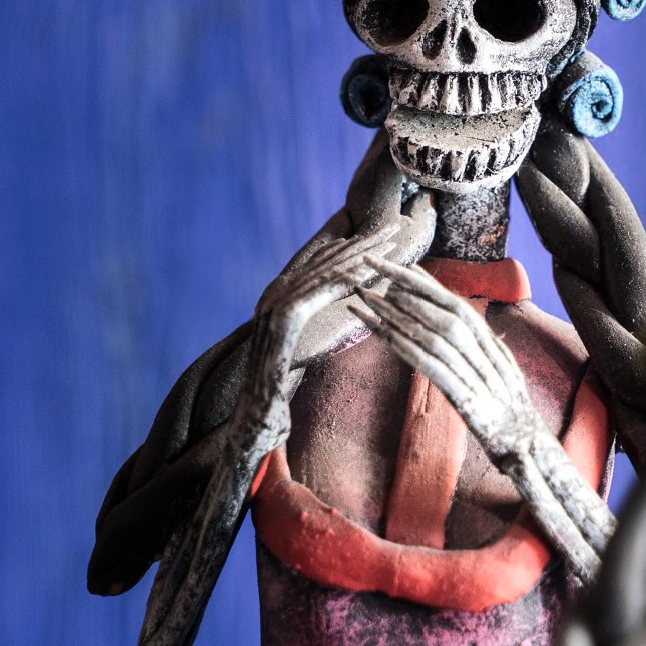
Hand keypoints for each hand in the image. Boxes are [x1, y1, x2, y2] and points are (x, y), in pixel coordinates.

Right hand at [236, 226, 400, 451]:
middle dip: (361, 244)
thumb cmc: (278, 392)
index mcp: (278, 298)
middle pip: (325, 261)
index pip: (320, 265)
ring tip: (389, 243)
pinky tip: (370, 271)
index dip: (351, 250)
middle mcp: (274, 295)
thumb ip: (307, 330)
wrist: (253, 417)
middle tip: (392, 228)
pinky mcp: (284, 320)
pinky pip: (320, 293)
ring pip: (326, 271)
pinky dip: (346, 279)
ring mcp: (276, 305)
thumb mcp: (296, 352)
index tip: (379, 239)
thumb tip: (330, 319)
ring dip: (360, 254)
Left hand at [350, 257, 538, 465]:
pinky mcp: (462, 397)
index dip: (425, 283)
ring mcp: (473, 373)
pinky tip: (378, 332)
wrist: (529, 445)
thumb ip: (482, 348)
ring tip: (365, 296)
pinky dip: (401, 345)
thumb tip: (466, 326)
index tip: (399, 266)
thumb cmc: (510, 412)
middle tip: (371, 267)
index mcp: (489, 343)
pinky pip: (426, 365)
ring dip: (394, 311)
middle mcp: (483, 351)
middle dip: (402, 284)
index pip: (453, 303)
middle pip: (438, 309)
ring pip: (429, 332)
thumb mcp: (500, 371)